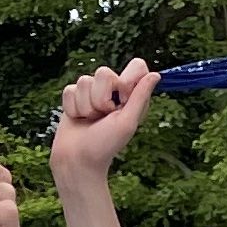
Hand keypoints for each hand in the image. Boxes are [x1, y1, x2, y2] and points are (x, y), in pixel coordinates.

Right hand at [51, 61, 157, 184]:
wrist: (77, 160)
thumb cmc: (104, 146)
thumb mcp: (127, 122)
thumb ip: (140, 97)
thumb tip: (156, 74)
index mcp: (131, 96)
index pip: (136, 66)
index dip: (127, 78)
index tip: (123, 98)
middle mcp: (113, 92)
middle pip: (104, 72)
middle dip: (100, 98)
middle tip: (103, 116)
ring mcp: (92, 93)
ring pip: (84, 81)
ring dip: (86, 106)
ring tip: (89, 120)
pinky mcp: (74, 97)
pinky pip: (70, 89)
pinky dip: (72, 107)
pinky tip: (78, 118)